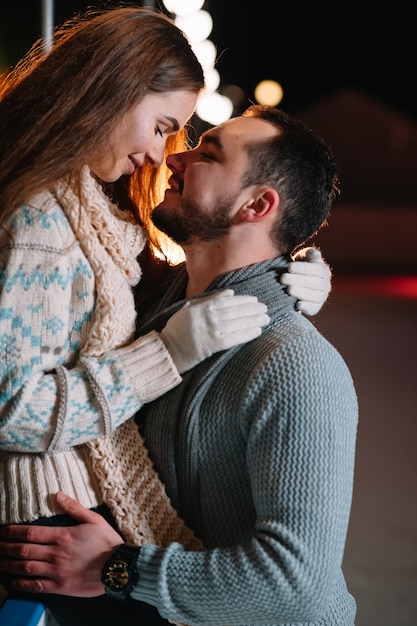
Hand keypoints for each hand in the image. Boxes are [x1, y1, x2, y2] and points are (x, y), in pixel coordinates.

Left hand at [0, 492, 122, 596]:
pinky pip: (36, 586)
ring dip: (9, 564)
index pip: (30, 533)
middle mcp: (56, 554)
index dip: (13, 532)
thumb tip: (58, 495)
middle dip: (5, 548)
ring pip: (25, 567)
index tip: (3, 531)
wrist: (118, 567)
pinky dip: (22, 584)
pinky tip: (14, 581)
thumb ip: (74, 507)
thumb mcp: (94, 519)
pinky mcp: (60, 586)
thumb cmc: (107, 543)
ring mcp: (57, 571)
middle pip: (23, 550)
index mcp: (63, 536)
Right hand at [160, 289, 269, 372]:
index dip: (243, 300)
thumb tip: (230, 293)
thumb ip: (209, 299)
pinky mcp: (214, 345)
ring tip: (266, 318)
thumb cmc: (178, 329)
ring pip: (238, 323)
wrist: (168, 350)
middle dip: (253, 309)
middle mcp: (208, 317)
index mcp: (202, 307)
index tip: (255, 300)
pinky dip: (247, 334)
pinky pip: (235, 338)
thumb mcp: (189, 308)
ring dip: (254, 320)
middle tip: (266, 308)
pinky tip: (257, 331)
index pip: (228, 301)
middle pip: (236, 311)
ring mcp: (212, 331)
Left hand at [280, 247, 331, 315]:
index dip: (303, 268)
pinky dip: (306, 307)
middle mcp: (325, 285)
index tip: (289, 267)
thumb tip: (315, 254)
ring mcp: (321, 297)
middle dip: (298, 280)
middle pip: (315, 283)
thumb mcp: (305, 257)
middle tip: (282, 278)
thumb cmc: (300, 267)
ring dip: (301, 293)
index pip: (316, 269)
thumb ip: (310, 253)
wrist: (298, 283)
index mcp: (323, 271)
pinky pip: (313, 309)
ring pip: (314, 296)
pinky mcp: (315, 308)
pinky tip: (297, 304)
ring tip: (288, 289)